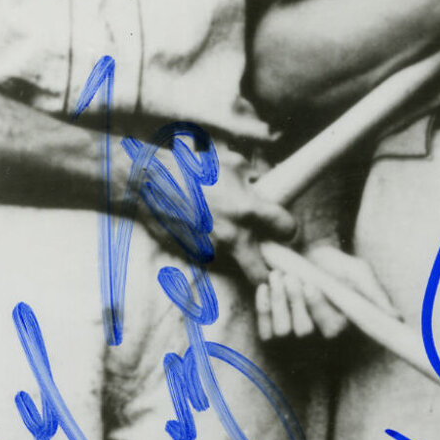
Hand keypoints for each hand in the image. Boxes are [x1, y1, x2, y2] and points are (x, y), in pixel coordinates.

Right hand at [199, 156, 303, 298]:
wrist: (151, 182)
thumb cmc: (192, 170)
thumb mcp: (231, 164)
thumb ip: (254, 178)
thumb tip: (264, 185)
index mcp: (248, 210)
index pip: (287, 229)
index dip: (288, 229)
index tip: (283, 229)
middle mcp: (232, 235)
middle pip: (261, 274)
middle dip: (266, 272)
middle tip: (265, 259)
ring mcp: (211, 249)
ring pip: (232, 264)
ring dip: (233, 253)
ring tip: (223, 231)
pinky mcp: (191, 254)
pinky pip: (209, 257)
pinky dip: (211, 247)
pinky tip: (202, 229)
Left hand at [252, 237, 395, 342]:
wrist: (306, 255)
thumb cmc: (335, 266)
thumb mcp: (359, 273)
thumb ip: (374, 294)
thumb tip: (397, 318)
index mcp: (342, 326)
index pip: (330, 328)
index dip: (317, 308)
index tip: (310, 284)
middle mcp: (318, 339)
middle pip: (303, 332)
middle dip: (295, 302)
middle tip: (292, 276)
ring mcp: (293, 337)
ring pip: (282, 333)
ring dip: (278, 303)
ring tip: (278, 276)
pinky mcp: (273, 328)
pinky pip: (265, 332)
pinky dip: (263, 308)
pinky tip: (265, 286)